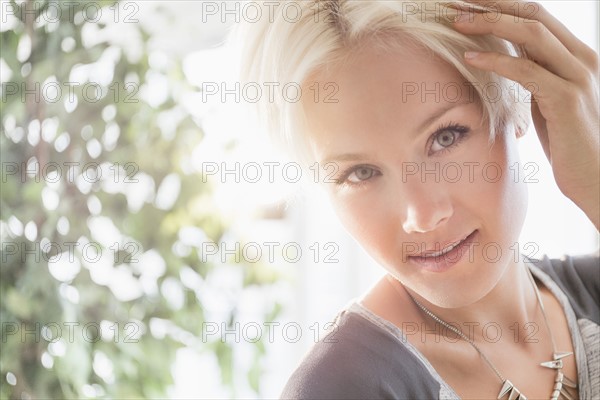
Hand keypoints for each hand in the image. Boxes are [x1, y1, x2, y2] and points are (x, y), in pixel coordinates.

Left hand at [452, 1, 598, 228]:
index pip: (538, 16)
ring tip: (456, 21)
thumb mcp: (548, 101)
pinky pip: (527, 70)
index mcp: (576, 56)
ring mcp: (577, 77)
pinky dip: (496, 61)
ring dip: (490, 24)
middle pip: (534, 15)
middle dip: (492, 5)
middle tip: (455, 1)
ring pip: (531, 34)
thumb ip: (534, 76)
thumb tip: (507, 60)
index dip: (502, 6)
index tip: (469, 2)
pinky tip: (469, 58)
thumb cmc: (568, 143)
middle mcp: (581, 59)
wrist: (595, 178)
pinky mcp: (567, 99)